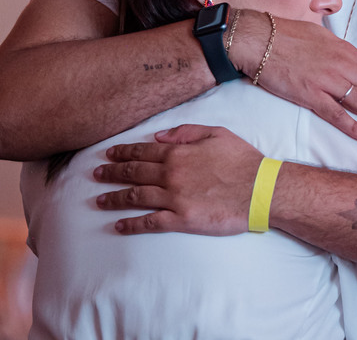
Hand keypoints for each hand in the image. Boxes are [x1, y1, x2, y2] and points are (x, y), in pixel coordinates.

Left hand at [94, 124, 263, 234]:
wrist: (260, 189)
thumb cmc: (242, 160)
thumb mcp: (216, 133)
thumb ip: (185, 132)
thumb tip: (158, 137)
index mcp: (178, 152)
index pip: (142, 152)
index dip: (122, 153)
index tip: (108, 154)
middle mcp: (171, 174)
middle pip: (133, 173)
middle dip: (112, 173)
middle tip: (96, 174)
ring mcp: (174, 198)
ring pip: (136, 197)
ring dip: (115, 198)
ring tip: (100, 200)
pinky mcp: (181, 220)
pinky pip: (150, 222)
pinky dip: (132, 224)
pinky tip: (119, 225)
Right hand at [232, 14, 356, 142]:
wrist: (257, 39)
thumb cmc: (285, 35)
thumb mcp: (320, 36)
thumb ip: (338, 51)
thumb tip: (350, 61)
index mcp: (345, 50)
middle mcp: (342, 65)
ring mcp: (327, 80)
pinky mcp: (309, 94)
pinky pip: (337, 115)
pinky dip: (354, 127)